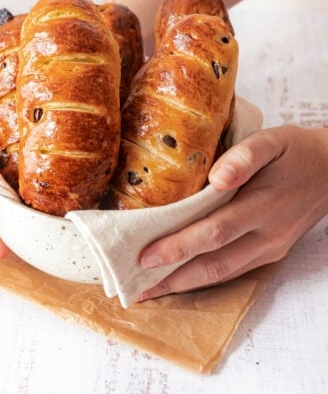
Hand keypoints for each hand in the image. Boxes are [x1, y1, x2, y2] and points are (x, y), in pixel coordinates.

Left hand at [138, 125, 327, 300]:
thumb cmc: (296, 151)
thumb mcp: (273, 141)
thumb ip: (245, 157)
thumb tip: (216, 178)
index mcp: (263, 206)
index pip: (214, 232)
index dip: (178, 246)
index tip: (144, 256)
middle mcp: (267, 235)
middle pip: (214, 263)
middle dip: (172, 277)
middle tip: (135, 286)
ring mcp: (270, 248)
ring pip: (222, 273)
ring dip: (184, 285)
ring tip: (150, 290)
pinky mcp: (270, 252)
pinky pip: (233, 270)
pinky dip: (204, 278)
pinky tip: (181, 279)